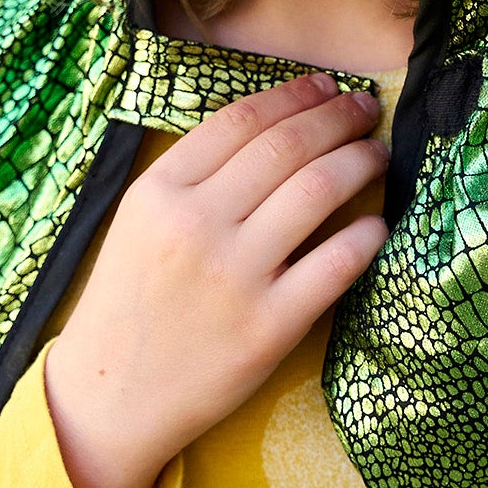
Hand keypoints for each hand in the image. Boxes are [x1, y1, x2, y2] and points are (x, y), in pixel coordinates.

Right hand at [45, 74, 389, 487]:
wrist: (110, 401)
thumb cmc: (129, 306)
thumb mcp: (140, 224)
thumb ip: (194, 177)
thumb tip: (274, 127)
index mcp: (160, 193)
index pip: (241, 119)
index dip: (294, 95)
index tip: (326, 87)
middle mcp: (196, 225)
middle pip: (287, 146)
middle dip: (337, 117)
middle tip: (366, 108)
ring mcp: (235, 276)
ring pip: (318, 190)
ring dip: (360, 160)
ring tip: (376, 153)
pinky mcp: (270, 327)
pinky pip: (336, 263)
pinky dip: (367, 234)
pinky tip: (377, 224)